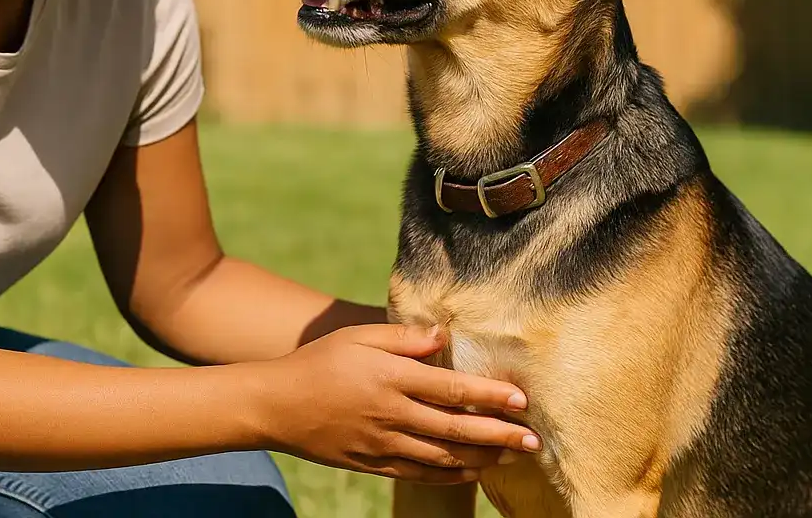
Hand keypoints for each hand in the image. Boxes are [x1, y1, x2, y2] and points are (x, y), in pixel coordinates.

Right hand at [253, 323, 539, 482]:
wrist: (276, 404)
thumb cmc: (319, 361)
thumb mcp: (357, 337)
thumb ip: (403, 338)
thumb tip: (443, 336)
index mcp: (391, 377)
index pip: (452, 390)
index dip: (490, 397)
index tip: (521, 400)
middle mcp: (391, 413)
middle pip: (456, 428)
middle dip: (500, 434)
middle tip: (535, 440)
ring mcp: (382, 442)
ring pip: (443, 456)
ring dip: (482, 457)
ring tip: (513, 456)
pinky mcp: (372, 463)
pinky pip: (419, 473)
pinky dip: (450, 474)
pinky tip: (471, 471)